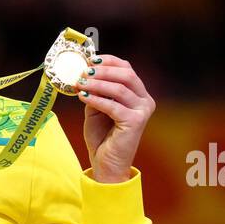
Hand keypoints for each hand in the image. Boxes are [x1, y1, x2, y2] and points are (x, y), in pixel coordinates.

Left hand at [79, 55, 154, 182]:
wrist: (106, 163)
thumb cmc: (102, 136)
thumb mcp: (96, 109)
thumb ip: (95, 92)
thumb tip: (85, 74)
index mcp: (138, 94)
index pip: (126, 69)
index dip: (108, 62)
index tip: (89, 60)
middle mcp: (144, 100)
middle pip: (126, 75)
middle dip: (102, 71)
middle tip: (83, 71)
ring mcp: (142, 111)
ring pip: (119, 89)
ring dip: (96, 84)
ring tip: (80, 83)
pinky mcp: (135, 121)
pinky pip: (113, 105)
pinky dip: (96, 99)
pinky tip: (82, 96)